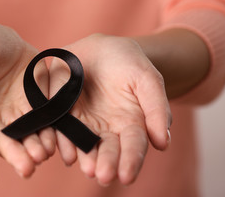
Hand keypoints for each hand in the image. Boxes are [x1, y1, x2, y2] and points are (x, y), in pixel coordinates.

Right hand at [0, 20, 54, 184]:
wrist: (2, 41)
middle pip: (4, 140)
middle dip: (16, 156)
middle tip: (27, 169)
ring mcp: (16, 112)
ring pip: (26, 135)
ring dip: (35, 148)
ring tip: (44, 155)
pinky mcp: (36, 104)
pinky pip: (44, 121)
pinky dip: (51, 132)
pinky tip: (58, 141)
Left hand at [49, 34, 171, 185]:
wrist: (104, 47)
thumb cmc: (129, 63)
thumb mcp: (148, 79)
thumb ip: (156, 108)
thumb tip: (163, 143)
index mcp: (130, 123)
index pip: (132, 146)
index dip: (130, 161)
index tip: (126, 176)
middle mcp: (106, 128)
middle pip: (107, 149)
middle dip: (106, 163)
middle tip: (103, 176)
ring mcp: (83, 121)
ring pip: (82, 142)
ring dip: (83, 156)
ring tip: (86, 167)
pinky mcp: (63, 111)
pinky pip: (61, 126)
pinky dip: (63, 140)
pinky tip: (66, 152)